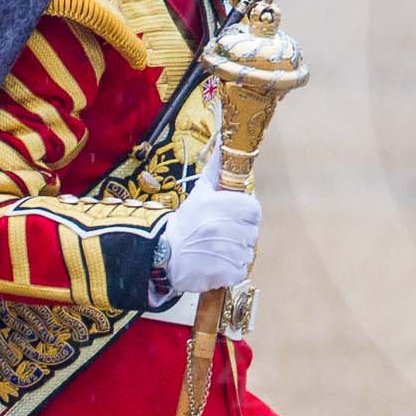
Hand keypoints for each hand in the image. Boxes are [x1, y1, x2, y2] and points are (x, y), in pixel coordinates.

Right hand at [159, 148, 259, 293]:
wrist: (162, 254)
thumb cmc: (186, 222)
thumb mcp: (199, 193)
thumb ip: (216, 170)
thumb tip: (224, 142)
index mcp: (224, 206)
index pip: (253, 210)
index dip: (243, 215)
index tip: (229, 219)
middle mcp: (225, 228)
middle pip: (252, 233)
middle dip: (239, 235)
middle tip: (218, 235)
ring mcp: (226, 252)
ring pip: (247, 253)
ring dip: (235, 253)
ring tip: (215, 250)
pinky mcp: (224, 273)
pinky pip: (240, 272)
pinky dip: (230, 270)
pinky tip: (214, 264)